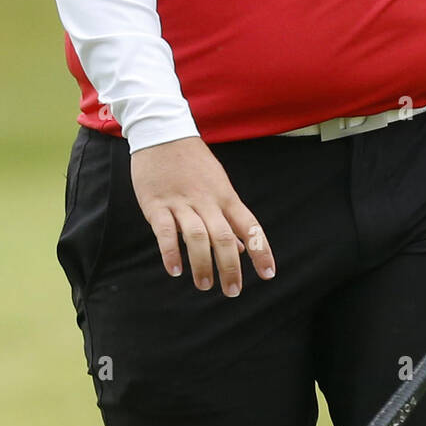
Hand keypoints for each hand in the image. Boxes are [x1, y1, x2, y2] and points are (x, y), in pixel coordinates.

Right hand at [130, 136, 275, 295]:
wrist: (164, 133)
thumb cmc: (194, 164)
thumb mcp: (219, 186)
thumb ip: (229, 218)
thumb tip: (241, 248)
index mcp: (226, 197)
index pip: (250, 226)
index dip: (260, 250)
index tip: (268, 274)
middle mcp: (208, 201)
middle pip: (224, 236)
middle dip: (230, 267)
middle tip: (233, 291)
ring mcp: (182, 202)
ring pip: (197, 235)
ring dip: (202, 263)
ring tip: (204, 285)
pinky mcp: (157, 203)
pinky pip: (165, 230)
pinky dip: (170, 251)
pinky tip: (175, 270)